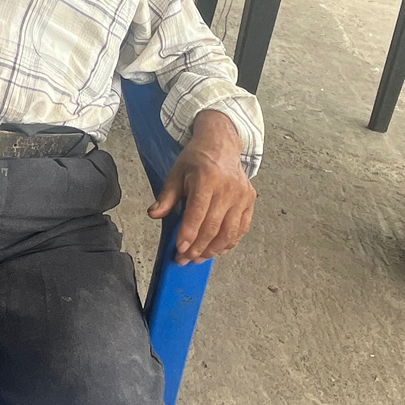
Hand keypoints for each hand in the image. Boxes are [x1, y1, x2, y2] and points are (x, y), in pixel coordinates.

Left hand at [149, 110, 254, 262]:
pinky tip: (217, 250)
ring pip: (229, 232)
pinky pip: (241, 229)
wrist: (221, 145)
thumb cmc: (198, 160)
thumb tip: (154, 214)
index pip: (197, 213)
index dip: (188, 234)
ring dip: (213, 250)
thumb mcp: (176, 173)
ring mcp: (241, 196)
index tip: (179, 250)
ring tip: (199, 258)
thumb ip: (166, 196)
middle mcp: (227, 188)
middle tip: (184, 259)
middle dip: (197, 248)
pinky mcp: (249, 201)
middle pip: (213, 227)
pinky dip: (229, 243)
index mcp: (207, 179)